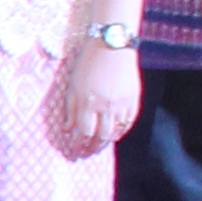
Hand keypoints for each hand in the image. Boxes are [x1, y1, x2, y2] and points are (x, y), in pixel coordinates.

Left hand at [47, 35, 140, 158]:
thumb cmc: (88, 63)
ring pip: (115, 132)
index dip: (79, 145)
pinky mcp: (134, 99)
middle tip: (86, 154)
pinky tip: (114, 135)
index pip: (83, 132)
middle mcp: (106, 107)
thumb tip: (67, 129)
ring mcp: (122, 104)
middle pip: (100, 136)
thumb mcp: (72, 85)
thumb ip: (70, 109)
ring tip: (98, 147)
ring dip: (106, 143)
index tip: (74, 152)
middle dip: (92, 148)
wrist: (112, 46)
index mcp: (88, 103)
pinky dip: (121, 132)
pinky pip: (128, 122)